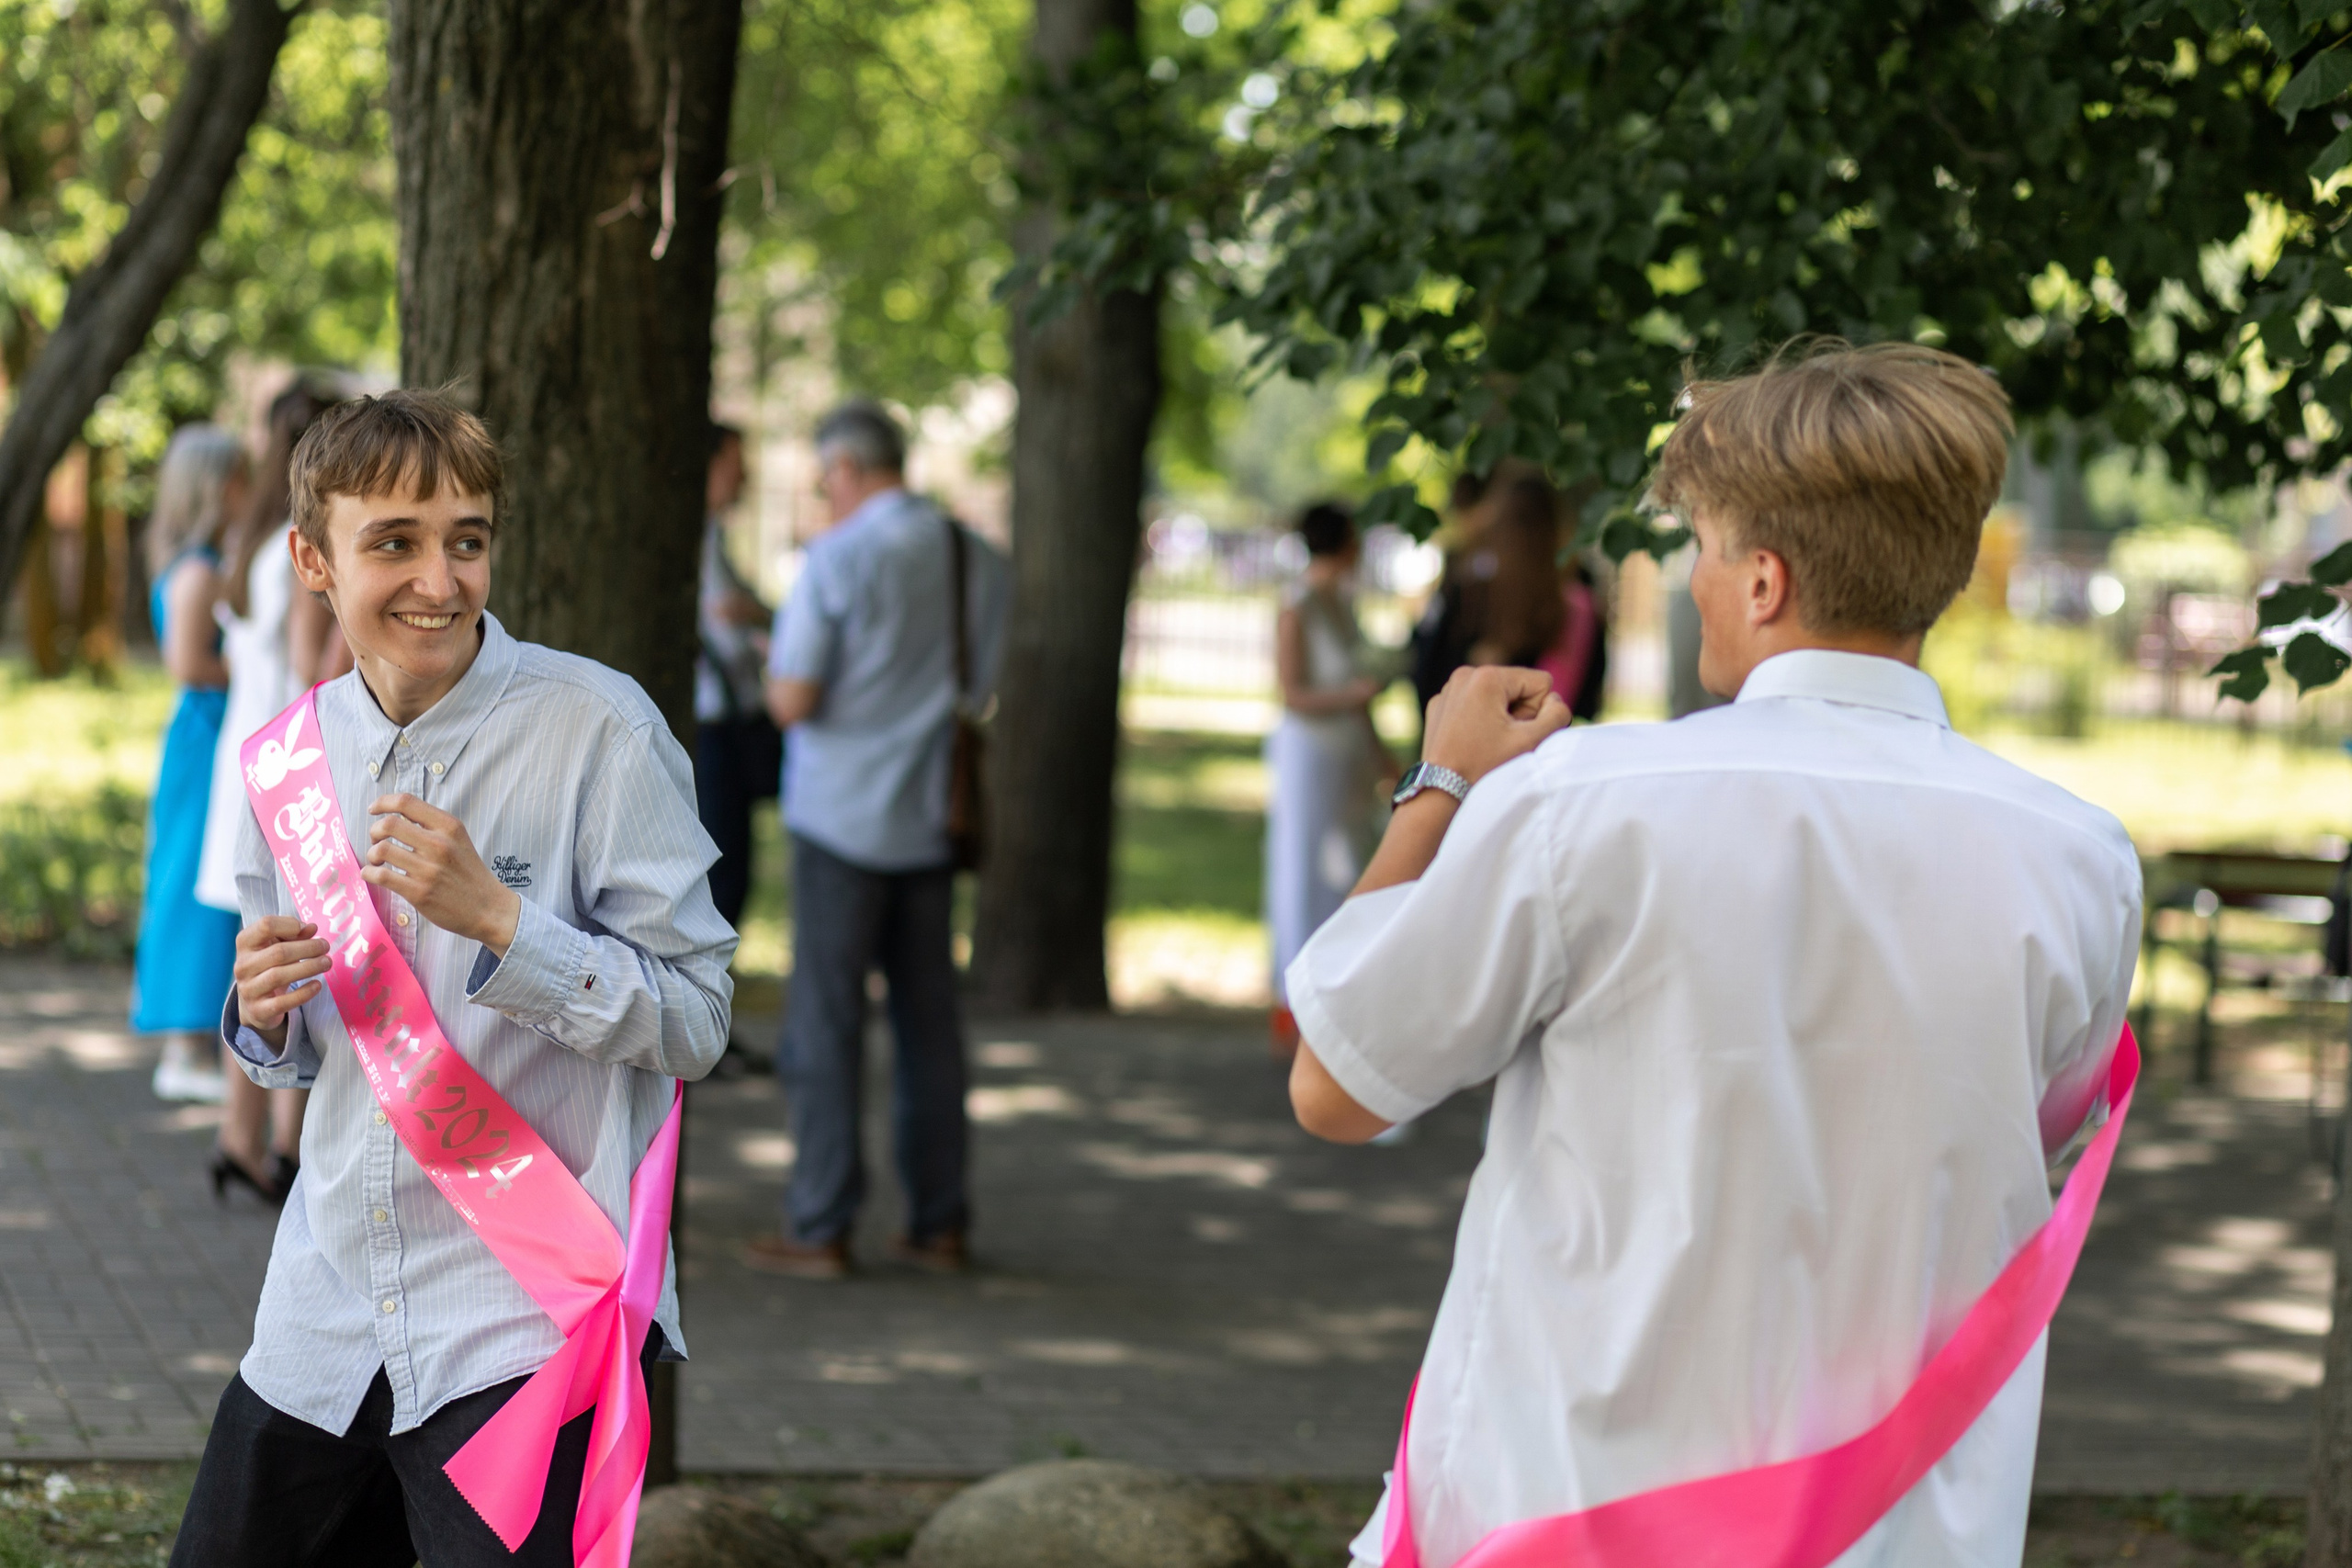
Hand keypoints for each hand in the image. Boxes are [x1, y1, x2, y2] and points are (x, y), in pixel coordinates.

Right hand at [234, 916, 328, 1047]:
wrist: (255, 1004)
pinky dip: (303, 993)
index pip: (265, 925)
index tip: (306, 930)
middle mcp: (243, 965)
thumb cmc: (269, 967)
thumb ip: (294, 935)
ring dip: (308, 967)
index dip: (289, 924)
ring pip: (279, 976)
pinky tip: (317, 985)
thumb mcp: (277, 947)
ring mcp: (248, 989)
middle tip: (325, 947)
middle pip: (278, 952)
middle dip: (308, 948)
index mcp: (245, 944)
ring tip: (326, 963)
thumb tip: (312, 928)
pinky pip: (282, 1002)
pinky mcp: (259, 1010)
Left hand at [364, 793, 521, 954]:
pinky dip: (369, 873)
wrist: (488, 908)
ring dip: (371, 854)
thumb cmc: (469, 873)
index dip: (383, 802)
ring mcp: (429, 869)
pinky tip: (374, 874)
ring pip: (381, 850)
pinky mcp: (419, 892)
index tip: (374, 809)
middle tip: (376, 840)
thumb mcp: (459, 840)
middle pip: (388, 824)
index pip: (406, 802)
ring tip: (378, 860)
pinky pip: (381, 876)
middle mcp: (439, 845)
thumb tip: (396, 815)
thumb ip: (432, 826)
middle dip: (374, 831)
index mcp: (449, 827)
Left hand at [1421, 665, 1570, 784]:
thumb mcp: (1531, 741)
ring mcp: (1448, 689)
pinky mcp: (1439, 705)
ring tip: (1486, 742)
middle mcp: (1465, 674)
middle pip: (1518, 687)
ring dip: (1500, 717)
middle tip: (1501, 741)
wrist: (1439, 793)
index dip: (1537, 712)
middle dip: (1518, 713)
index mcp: (1487, 676)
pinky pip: (1473, 704)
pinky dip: (1478, 720)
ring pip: (1497, 696)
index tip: (1515, 733)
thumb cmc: (1485, 768)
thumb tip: (1554, 700)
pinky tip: (1469, 741)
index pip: (1540, 683)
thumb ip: (1557, 715)